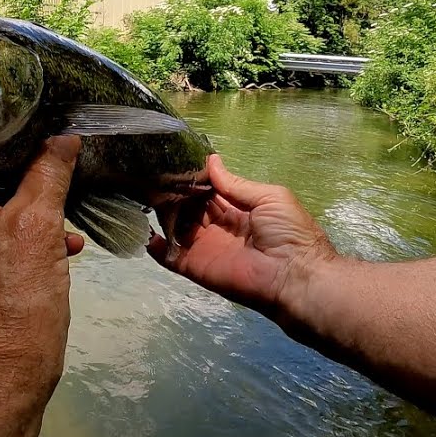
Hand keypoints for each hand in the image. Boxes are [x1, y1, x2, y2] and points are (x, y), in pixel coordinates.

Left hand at [0, 136, 83, 386]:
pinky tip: (48, 255)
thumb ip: (49, 174)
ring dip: (14, 216)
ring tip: (61, 229)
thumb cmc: (14, 300)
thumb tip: (61, 137)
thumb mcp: (41, 228)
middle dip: (12, 182)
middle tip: (51, 180)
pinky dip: (1, 244)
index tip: (29, 133)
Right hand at [146, 154, 337, 316]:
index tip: (173, 162)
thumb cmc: (288, 232)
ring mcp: (203, 246)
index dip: (193, 178)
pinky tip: (143, 229)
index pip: (208, 190)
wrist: (292, 275)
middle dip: (173, 192)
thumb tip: (211, 160)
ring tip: (143, 193)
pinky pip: (169, 256)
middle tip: (152, 174)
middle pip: (188, 207)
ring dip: (161, 212)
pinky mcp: (194, 266)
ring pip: (176, 226)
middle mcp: (217, 226)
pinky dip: (154, 245)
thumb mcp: (268, 197)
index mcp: (236, 209)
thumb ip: (235, 183)